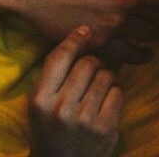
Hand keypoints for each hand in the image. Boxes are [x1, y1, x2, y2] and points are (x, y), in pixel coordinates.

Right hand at [30, 26, 122, 156]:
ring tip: (96, 92)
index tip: (86, 30)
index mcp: (40, 100)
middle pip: (88, 63)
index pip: (60, 57)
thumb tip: (84, 32)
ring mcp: (84, 119)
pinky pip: (118, 92)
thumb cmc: (51, 128)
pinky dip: (114, 95)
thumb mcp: (41, 103)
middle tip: (92, 72)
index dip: (75, 38)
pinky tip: (104, 106)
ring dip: (105, 78)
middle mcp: (60, 108)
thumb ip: (55, 73)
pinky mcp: (105, 128)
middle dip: (94, 63)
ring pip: (106, 75)